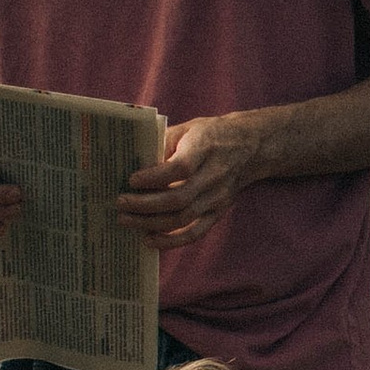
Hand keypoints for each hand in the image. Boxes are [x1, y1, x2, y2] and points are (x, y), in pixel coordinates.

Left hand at [119, 115, 262, 245]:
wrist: (249, 148)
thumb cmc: (211, 135)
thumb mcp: (186, 129)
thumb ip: (162, 143)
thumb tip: (132, 162)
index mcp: (205, 148)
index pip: (181, 168)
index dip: (154, 177)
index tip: (131, 180)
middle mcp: (214, 176)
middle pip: (179, 198)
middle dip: (145, 205)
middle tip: (120, 203)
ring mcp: (217, 198)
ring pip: (182, 218)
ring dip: (151, 223)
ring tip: (126, 220)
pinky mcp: (218, 213)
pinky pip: (195, 233)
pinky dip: (171, 240)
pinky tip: (149, 239)